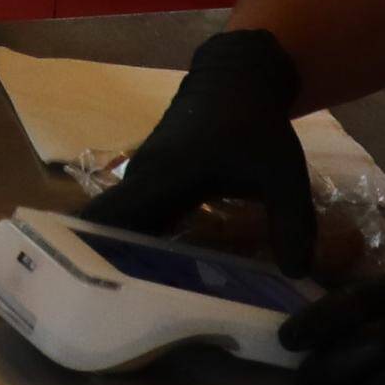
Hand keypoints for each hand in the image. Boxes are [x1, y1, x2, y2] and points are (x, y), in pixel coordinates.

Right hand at [82, 25, 319, 272]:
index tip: (87, 284)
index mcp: (165, 178)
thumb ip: (292, 223)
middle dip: (103, 261)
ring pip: (120, 219)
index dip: (95, 248)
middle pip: (108, 225)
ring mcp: (144, 176)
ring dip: (118, 250)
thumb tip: (296, 274)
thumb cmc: (255, 124)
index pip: (113, 217)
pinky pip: (135, 213)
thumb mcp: (283, 174)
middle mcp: (143, 179)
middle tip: (108, 306)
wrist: (236, 78)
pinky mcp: (153, 178)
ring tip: (124, 295)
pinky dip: (136, 238)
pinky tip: (150, 267)